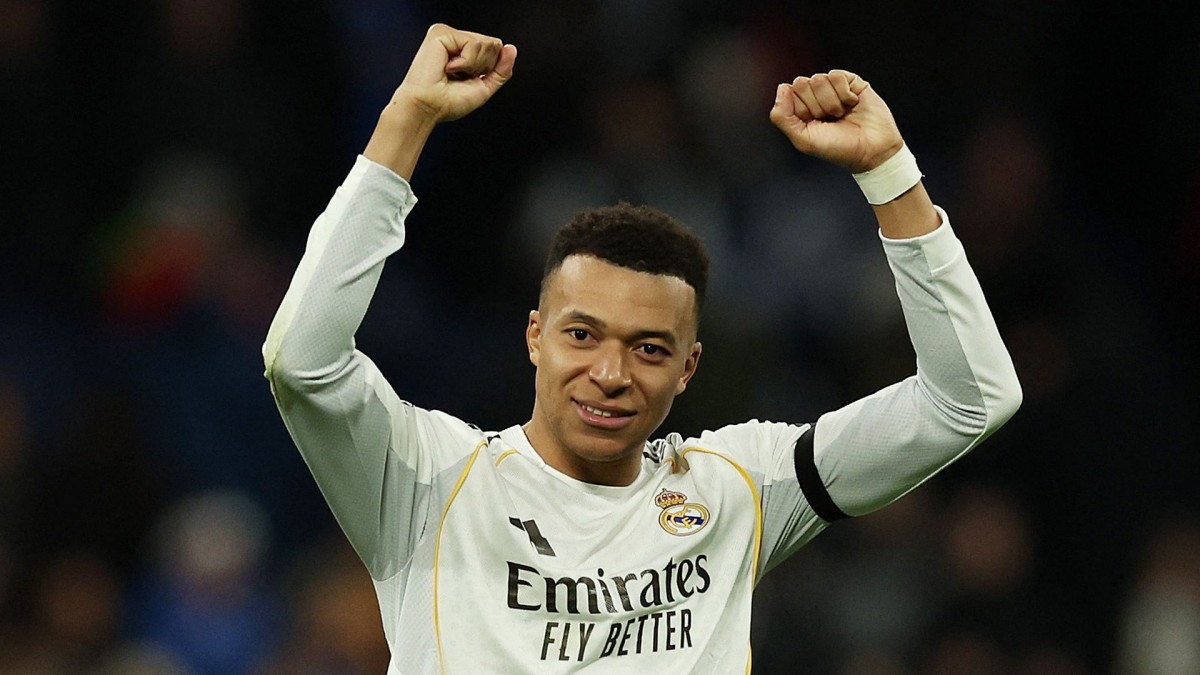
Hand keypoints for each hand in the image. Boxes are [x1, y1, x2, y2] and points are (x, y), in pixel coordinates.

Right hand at [391, 24, 516, 122]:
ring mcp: (449, 35)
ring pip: (486, 43)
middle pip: (493, 44)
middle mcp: (456, 41)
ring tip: (452, 72)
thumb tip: (511, 49)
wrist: (428, 107)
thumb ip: (501, 70)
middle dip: (482, 67)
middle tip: (459, 76)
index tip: (467, 79)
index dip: (489, 69)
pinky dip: (466, 62)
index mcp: (464, 52)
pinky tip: (448, 67)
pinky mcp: (442, 33)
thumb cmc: (447, 102)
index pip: (495, 49)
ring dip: (473, 66)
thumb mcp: (484, 87)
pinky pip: (473, 43)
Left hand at [769, 71, 903, 172]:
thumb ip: (782, 117)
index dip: (801, 109)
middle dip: (816, 105)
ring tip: (841, 114)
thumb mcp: (803, 139)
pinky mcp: (850, 82)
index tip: (813, 123)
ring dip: (831, 101)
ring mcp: (832, 88)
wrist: (872, 149)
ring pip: (819, 79)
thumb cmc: (839, 148)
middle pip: (802, 83)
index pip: (788, 94)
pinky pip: (837, 75)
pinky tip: (851, 104)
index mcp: (800, 111)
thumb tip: (781, 88)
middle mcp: (815, 97)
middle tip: (829, 119)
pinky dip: (844, 93)